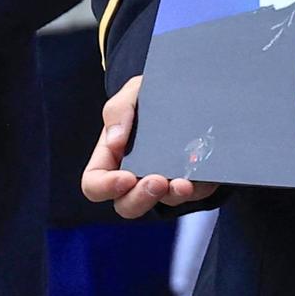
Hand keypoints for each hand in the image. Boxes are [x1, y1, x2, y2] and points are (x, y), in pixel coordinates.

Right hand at [80, 75, 214, 215]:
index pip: (95, 183)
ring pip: (163, 203)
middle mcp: (135, 175)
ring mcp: (165, 182)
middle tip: (157, 181)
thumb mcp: (132, 93)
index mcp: (111, 158)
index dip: (105, 187)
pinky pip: (195, 194)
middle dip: (141, 198)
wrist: (190, 90)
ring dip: (173, 196)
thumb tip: (114, 141)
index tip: (125, 177)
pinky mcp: (193, 182)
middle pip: (127, 205)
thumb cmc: (151, 94)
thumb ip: (117, 111)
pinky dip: (198, 188)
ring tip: (183, 183)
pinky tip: (200, 175)